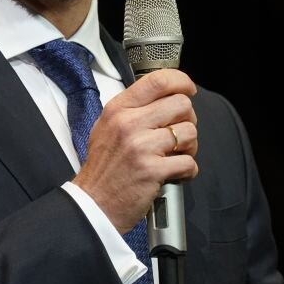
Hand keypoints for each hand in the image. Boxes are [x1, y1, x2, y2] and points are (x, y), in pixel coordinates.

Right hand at [71, 69, 198, 233]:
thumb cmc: (103, 167)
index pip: (157, 80)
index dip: (181, 81)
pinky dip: (187, 170)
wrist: (93, 203)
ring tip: (175, 156)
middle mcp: (129, 123)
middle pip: (181, 104)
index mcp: (118, 109)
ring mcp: (141, 146)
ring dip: (189, 147)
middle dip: (188, 119)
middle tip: (179, 133)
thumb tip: (166, 95)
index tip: (188, 89)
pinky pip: (189, 162)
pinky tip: (174, 173)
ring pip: (189, 132)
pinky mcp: (153, 170)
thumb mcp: (107, 126)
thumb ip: (133, 109)